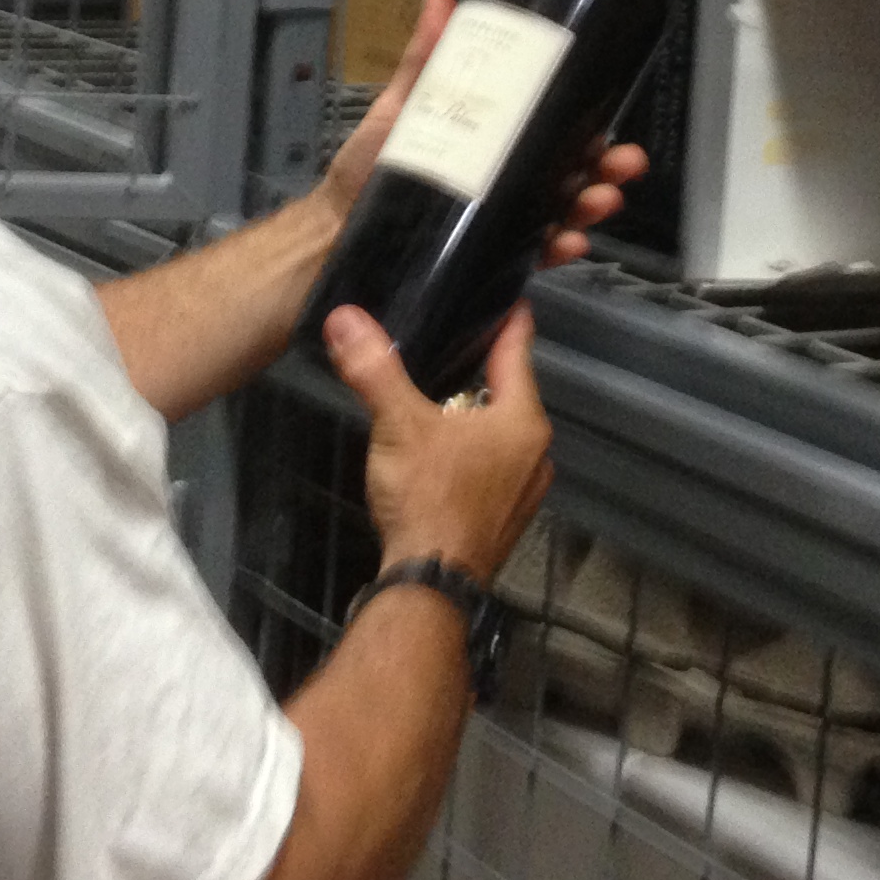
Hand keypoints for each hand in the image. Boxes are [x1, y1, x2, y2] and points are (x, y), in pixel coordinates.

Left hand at [319, 0, 650, 266]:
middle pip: (567, 174)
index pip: (551, 135)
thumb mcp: (398, 110)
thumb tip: (440, 2)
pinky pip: (528, 256)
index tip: (610, 123)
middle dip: (603, 169)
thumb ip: (422, 62)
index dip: (588, 129)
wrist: (330, 234)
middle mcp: (500, 184)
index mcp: (490, 146)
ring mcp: (494, 223)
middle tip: (621, 163)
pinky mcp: (481, 259)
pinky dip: (554, 249)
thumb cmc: (363, 172)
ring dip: (588, 207)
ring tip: (600, 199)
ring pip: (558, 213)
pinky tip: (567, 242)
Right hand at [321, 302, 551, 584]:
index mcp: (522, 421)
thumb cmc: (428, 498)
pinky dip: (471, 455)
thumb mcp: (398, 424)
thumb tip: (345, 317)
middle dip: (481, 372)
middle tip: (452, 343)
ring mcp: (524, 491)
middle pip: (509, 394)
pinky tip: (441, 456)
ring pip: (500, 436)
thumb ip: (374, 368)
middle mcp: (534, 453)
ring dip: (474, 418)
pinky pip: (492, 470)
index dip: (507, 319)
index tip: (504, 293)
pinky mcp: (504, 519)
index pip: (518, 350)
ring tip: (439, 397)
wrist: (430, 585)